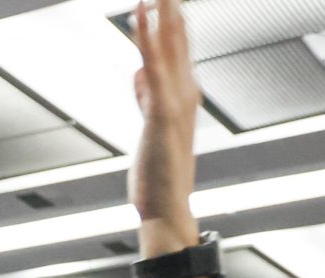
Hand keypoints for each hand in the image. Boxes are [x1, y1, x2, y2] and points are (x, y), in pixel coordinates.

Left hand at [127, 0, 200, 248]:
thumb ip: (146, 97)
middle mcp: (186, 94)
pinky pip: (153, 66)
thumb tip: (139, 72)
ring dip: (163, 12)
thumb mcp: (151, 127)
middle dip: (172, 7)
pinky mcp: (162, 113)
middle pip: (179, 39)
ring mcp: (176, 102)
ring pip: (170, 45)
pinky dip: (146, 38)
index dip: (173, 18)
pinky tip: (139, 15)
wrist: (168, 210)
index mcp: (184, 97)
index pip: (179, 48)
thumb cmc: (159, 177)